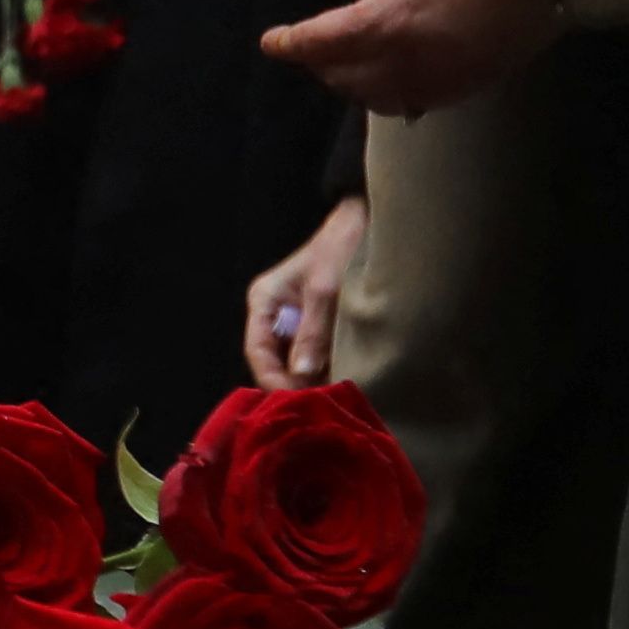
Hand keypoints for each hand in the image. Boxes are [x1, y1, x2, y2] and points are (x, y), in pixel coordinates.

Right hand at [243, 194, 370, 386]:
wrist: (370, 222)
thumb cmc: (342, 246)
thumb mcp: (326, 289)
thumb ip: (313, 332)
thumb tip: (302, 375)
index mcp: (265, 300)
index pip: (258, 352)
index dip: (275, 380)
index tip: (299, 400)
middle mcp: (276, 316)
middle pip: (277, 364)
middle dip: (297, 386)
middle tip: (323, 406)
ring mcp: (298, 323)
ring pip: (299, 365)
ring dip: (316, 382)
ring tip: (337, 399)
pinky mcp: (321, 328)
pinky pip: (318, 358)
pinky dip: (329, 372)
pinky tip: (347, 383)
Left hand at [261, 0, 568, 116]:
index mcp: (394, 16)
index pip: (325, 43)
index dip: (292, 44)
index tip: (271, 41)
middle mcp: (418, 57)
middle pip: (349, 77)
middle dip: (320, 64)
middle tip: (307, 46)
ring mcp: (450, 74)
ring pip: (384, 98)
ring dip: (354, 84)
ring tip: (344, 62)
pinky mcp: (477, 80)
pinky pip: (423, 101)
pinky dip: (395, 94)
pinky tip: (391, 75)